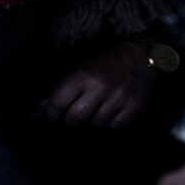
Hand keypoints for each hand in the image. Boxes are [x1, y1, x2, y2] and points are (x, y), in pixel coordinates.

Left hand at [41, 40, 157, 128]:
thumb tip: (42, 107)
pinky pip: (114, 127)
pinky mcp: (133, 108)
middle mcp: (99, 88)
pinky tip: (109, 113)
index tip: (52, 116)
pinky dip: (109, 124)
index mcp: (82, 76)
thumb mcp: (80, 69)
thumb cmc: (106, 63)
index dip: (51, 113)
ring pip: (95, 124)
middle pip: (75, 118)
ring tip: (93, 111)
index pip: (58, 103)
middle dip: (69, 122)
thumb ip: (62, 88)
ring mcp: (118, 99)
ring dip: (91, 122)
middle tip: (69, 119)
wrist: (142, 57)